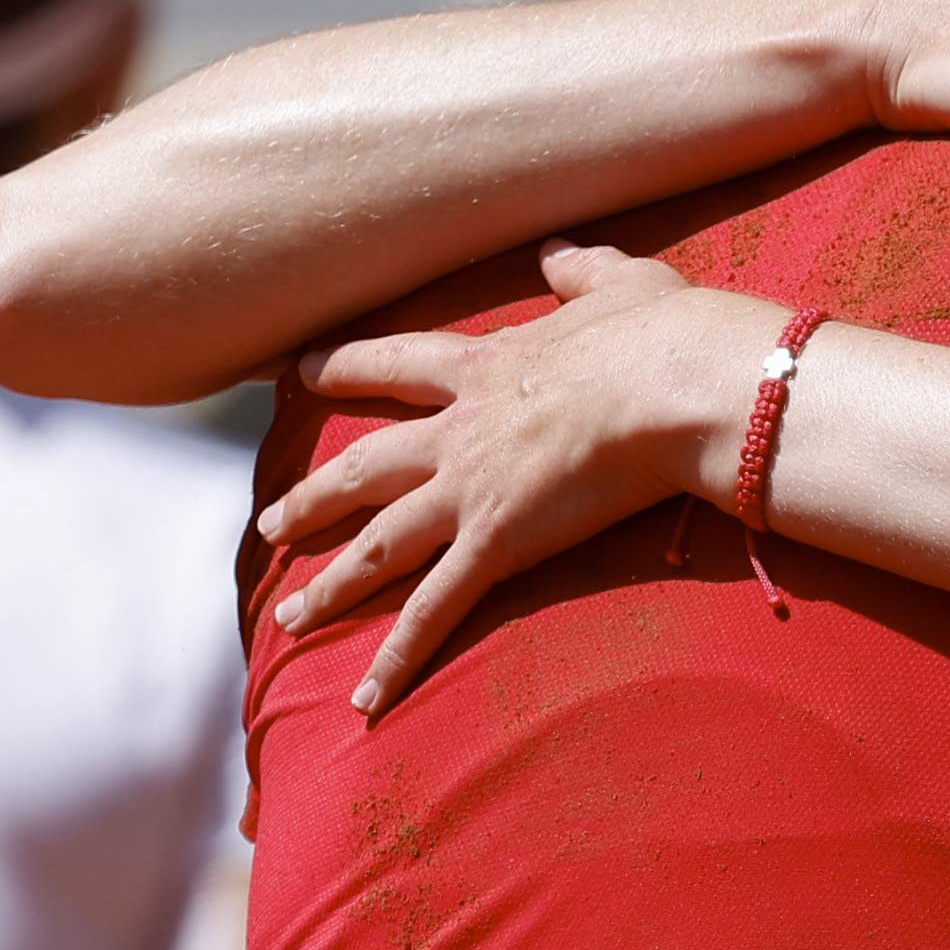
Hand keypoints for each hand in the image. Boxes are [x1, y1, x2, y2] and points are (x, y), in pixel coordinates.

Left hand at [265, 244, 777, 709]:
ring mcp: (471, 489)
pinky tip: (365, 698)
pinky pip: (434, 610)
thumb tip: (555, 252)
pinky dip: (396, 657)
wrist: (677, 382)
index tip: (301, 372)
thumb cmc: (665, 333)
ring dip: (333, 584)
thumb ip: (581, 270)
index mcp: (488, 365)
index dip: (345, 367)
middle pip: (366, 468)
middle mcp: (461, 431)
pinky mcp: (497, 542)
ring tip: (292, 615)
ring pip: (380, 544)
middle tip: (272, 524)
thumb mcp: (624, 283)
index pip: (397, 363)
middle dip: (314, 497)